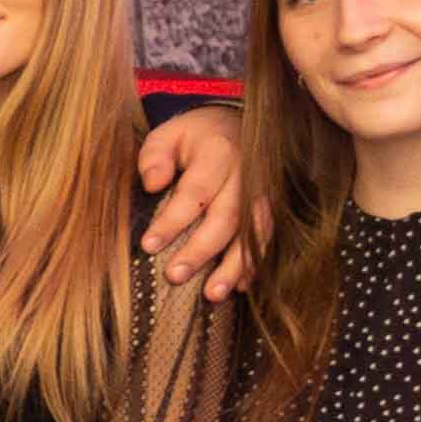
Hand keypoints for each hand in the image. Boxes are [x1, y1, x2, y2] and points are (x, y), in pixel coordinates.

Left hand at [134, 106, 261, 297]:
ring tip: (213, 294)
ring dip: (235, 266)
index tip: (148, 245)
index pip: (194, 192)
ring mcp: (263, 194)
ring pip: (253, 233)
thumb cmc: (194, 137)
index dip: (172, 221)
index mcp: (217, 154)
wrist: (237, 127)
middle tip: (175, 276)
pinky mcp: (271, 208)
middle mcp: (246, 175)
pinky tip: (240, 287)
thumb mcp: (168, 134)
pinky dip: (255, 265)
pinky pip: (267, 239)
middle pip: (226, 218)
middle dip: (201, 250)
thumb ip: (154, 156)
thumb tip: (152, 184)